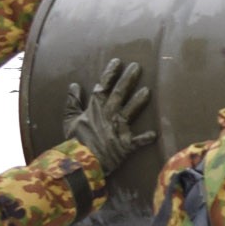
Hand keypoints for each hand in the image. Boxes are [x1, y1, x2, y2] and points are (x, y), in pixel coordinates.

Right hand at [62, 59, 153, 178]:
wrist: (79, 164)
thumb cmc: (74, 142)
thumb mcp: (69, 120)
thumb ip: (73, 102)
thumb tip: (74, 85)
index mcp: (94, 109)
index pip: (103, 86)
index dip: (110, 73)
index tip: (118, 61)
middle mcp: (107, 116)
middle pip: (119, 94)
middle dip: (128, 79)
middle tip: (137, 67)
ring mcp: (117, 130)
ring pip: (130, 112)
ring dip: (139, 101)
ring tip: (148, 90)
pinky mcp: (125, 145)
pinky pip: (138, 141)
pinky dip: (145, 138)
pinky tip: (155, 134)